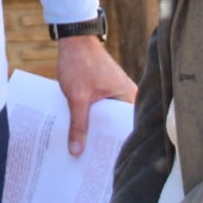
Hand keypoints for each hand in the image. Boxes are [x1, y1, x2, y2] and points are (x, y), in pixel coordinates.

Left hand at [56, 34, 136, 154]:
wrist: (73, 38)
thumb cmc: (79, 63)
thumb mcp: (77, 97)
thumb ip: (78, 124)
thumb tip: (77, 151)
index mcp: (128, 96)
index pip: (129, 128)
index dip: (120, 146)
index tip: (110, 164)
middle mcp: (127, 95)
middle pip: (118, 126)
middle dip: (107, 142)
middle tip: (96, 164)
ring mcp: (116, 92)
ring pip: (108, 118)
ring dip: (98, 130)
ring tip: (87, 153)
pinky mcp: (106, 90)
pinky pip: (102, 110)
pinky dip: (93, 119)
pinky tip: (82, 132)